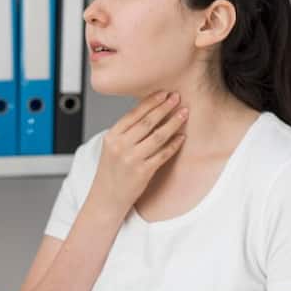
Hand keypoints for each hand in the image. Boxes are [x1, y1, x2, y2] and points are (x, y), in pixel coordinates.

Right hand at [89, 90, 187, 214]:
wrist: (107, 196)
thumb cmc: (111, 171)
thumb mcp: (111, 147)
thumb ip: (126, 132)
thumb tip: (149, 112)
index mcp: (111, 137)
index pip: (133, 114)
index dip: (150, 102)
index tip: (163, 94)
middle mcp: (120, 146)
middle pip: (147, 122)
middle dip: (164, 108)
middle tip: (176, 98)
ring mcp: (132, 159)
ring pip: (158, 136)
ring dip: (173, 123)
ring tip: (183, 114)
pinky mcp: (143, 171)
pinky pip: (163, 154)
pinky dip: (174, 144)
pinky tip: (181, 138)